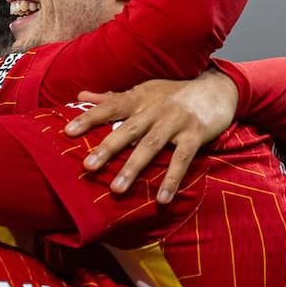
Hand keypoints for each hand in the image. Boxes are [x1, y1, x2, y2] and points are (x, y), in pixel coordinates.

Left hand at [64, 70, 238, 203]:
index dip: (88, 118)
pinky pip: (182, 160)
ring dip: (133, 168)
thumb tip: (80, 95)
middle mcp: (154, 110)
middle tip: (87, 167)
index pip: (109, 107)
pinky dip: (171, 179)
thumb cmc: (174, 93)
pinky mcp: (195, 134)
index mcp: (138, 99)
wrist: (218, 87)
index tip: (67, 132)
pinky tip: (161, 200)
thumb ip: (111, 97)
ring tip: (116, 189)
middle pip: (127, 129)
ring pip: (151, 146)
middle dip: (107, 148)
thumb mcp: (143, 91)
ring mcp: (175, 122)